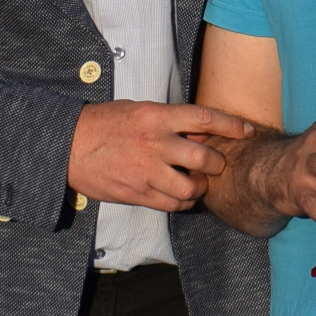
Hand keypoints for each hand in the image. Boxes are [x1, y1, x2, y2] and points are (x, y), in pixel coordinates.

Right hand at [68, 101, 253, 210]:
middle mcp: (156, 143)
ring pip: (191, 187)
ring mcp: (147, 171)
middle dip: (217, 164)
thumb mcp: (139, 111)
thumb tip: (201, 132)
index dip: (232, 125)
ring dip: (200, 188)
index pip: (205, 118)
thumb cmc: (104, 124)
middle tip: (216, 165)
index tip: (247, 130)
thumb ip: (170, 121)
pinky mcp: (138, 193)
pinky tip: (180, 196)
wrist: (68, 145)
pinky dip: (183, 202)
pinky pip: (172, 204)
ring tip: (196, 183)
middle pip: (205, 158)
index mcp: (157, 117)